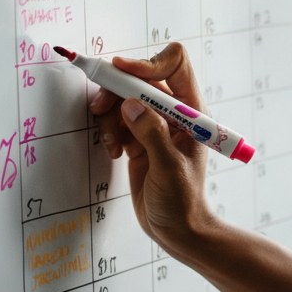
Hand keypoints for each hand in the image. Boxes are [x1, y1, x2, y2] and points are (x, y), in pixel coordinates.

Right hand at [88, 44, 212, 253]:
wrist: (176, 228)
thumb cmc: (182, 202)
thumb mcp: (169, 168)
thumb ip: (152, 135)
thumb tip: (132, 105)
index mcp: (191, 112)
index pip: (176, 65)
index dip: (148, 63)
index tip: (122, 73)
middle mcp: (173, 112)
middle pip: (141, 78)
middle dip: (117, 89)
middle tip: (100, 108)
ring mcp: (154, 123)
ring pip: (124, 97)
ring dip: (110, 115)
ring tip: (113, 144)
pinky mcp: (138, 137)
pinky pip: (117, 118)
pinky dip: (109, 130)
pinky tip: (115, 151)